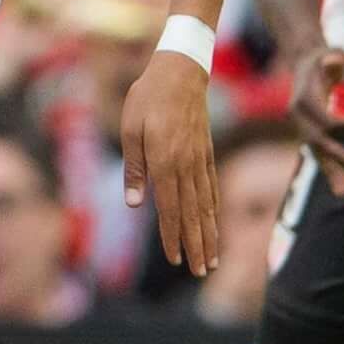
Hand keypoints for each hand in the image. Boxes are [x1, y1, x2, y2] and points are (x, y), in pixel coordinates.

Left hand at [119, 47, 220, 274]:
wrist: (180, 70)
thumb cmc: (147, 97)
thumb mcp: (129, 128)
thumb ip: (134, 168)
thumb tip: (133, 203)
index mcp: (165, 162)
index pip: (170, 209)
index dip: (172, 237)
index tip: (176, 260)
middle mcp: (186, 166)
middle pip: (192, 214)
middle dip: (197, 246)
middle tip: (203, 272)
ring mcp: (199, 160)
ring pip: (206, 205)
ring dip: (210, 234)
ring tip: (214, 259)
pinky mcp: (205, 152)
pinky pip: (211, 187)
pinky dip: (213, 209)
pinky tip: (214, 223)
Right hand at [280, 43, 343, 187]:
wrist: (303, 64)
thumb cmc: (321, 57)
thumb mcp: (328, 52)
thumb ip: (333, 58)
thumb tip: (335, 62)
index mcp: (302, 100)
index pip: (326, 119)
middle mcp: (298, 117)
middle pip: (319, 142)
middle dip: (339, 157)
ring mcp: (301, 128)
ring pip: (317, 154)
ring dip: (331, 173)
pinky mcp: (308, 134)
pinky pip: (318, 155)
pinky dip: (329, 170)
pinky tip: (340, 188)